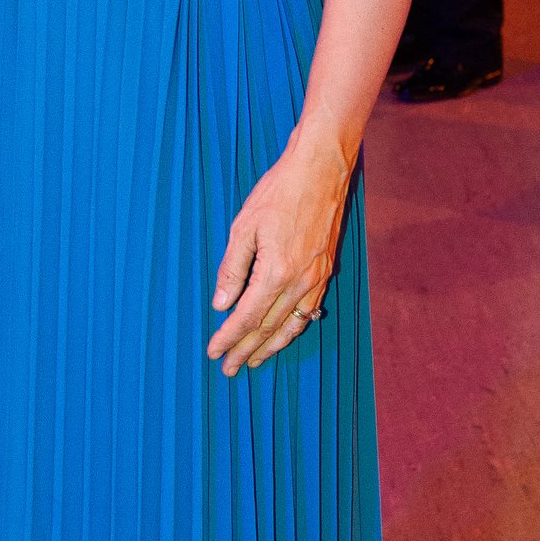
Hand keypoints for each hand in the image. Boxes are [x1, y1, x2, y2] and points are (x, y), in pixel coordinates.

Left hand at [206, 130, 350, 375]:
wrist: (320, 172)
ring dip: (270, 347)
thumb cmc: (278, 193)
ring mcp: (317, 280)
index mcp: (277, 273)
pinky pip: (308, 313)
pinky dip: (292, 330)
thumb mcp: (244, 227)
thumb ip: (232, 269)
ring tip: (253, 360)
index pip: (247, 317)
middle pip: (269, 328)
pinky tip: (282, 334)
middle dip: (246, 350)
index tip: (214, 353)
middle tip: (228, 368)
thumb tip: (220, 304)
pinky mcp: (326, 272)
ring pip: (292, 326)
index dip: (229, 338)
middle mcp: (300, 283)